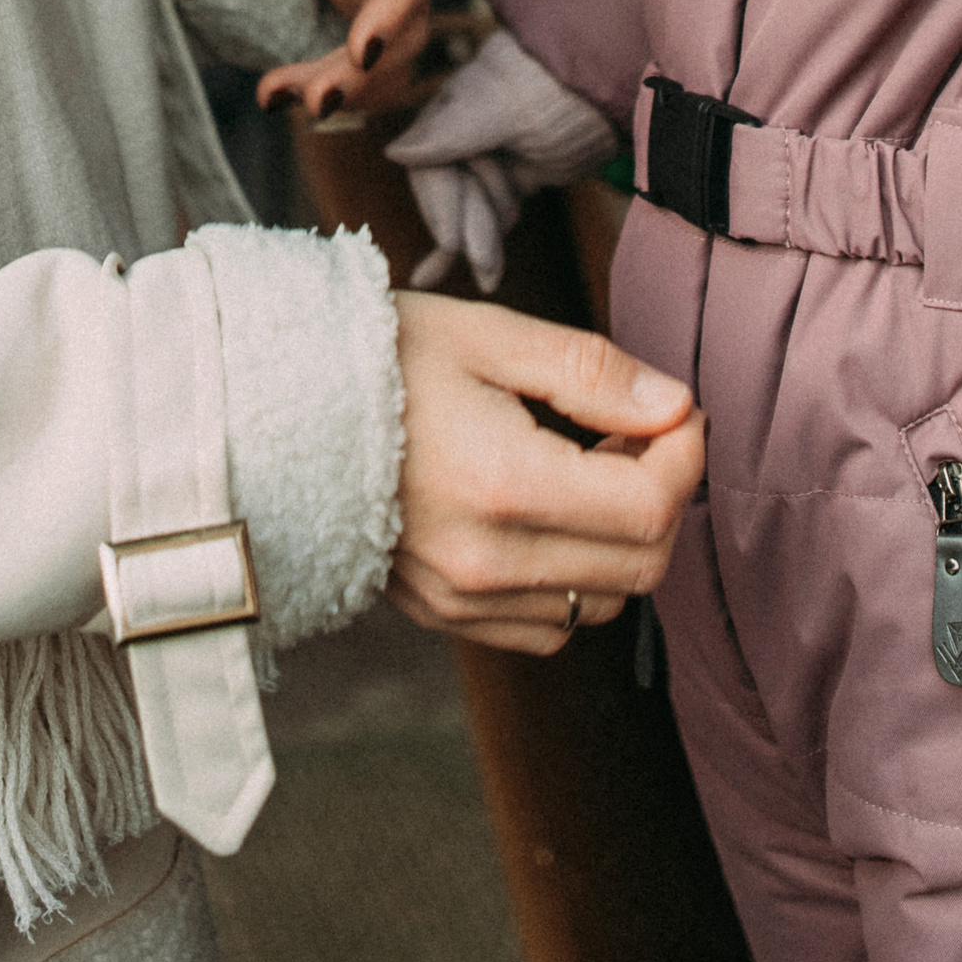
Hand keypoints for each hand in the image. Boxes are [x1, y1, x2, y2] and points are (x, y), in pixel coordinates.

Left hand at [242, 0, 435, 119]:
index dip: (394, 13)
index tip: (364, 51)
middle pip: (408, 31)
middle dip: (364, 75)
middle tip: (311, 102)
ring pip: (391, 61)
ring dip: (344, 91)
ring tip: (273, 96)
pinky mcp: (367, 17)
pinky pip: (368, 67)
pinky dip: (333, 87)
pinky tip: (278, 95)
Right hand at [385, 27, 620, 291]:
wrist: (611, 82)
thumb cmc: (555, 85)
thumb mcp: (504, 110)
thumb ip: (449, 134)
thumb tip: (393, 153)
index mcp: (452, 114)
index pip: (428, 172)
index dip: (440, 209)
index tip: (453, 243)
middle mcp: (463, 137)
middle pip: (451, 199)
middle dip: (468, 233)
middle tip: (486, 268)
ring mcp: (491, 159)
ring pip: (472, 213)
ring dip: (481, 241)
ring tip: (493, 268)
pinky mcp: (516, 176)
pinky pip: (494, 215)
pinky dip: (488, 241)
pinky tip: (480, 274)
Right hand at [388, 290, 702, 653]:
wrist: (275, 410)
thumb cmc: (382, 357)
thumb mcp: (489, 335)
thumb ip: (591, 372)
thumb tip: (677, 405)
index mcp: (502, 483)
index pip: (649, 507)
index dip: (686, 455)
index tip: (676, 410)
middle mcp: (485, 561)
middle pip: (642, 565)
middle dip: (662, 495)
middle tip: (635, 432)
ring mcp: (461, 600)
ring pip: (603, 603)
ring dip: (622, 542)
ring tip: (587, 469)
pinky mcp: (444, 617)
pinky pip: (550, 626)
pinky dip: (574, 579)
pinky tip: (545, 515)